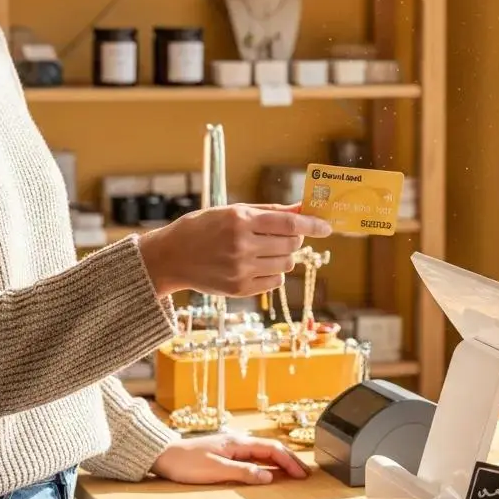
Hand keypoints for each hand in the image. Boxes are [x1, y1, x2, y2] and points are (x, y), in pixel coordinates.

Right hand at [139, 203, 330, 297]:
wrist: (170, 257)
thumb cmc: (204, 227)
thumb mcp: (234, 211)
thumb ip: (270, 211)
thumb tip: (303, 209)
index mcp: (240, 221)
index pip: (288, 224)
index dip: (312, 225)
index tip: (327, 227)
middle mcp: (242, 246)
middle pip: (291, 244)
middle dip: (294, 238)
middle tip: (280, 235)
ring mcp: (240, 270)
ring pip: (286, 264)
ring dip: (283, 255)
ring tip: (263, 250)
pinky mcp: (239, 290)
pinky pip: (275, 282)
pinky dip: (273, 273)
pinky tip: (256, 265)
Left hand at [150, 429, 310, 485]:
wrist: (164, 455)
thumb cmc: (187, 463)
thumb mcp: (215, 470)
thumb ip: (243, 472)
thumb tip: (268, 477)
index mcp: (239, 443)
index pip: (272, 450)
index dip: (289, 462)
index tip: (302, 474)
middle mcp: (239, 441)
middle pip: (271, 448)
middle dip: (290, 460)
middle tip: (305, 474)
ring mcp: (233, 446)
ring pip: (263, 451)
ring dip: (280, 461)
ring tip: (293, 472)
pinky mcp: (226, 453)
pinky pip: (254, 456)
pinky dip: (267, 463)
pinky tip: (268, 470)